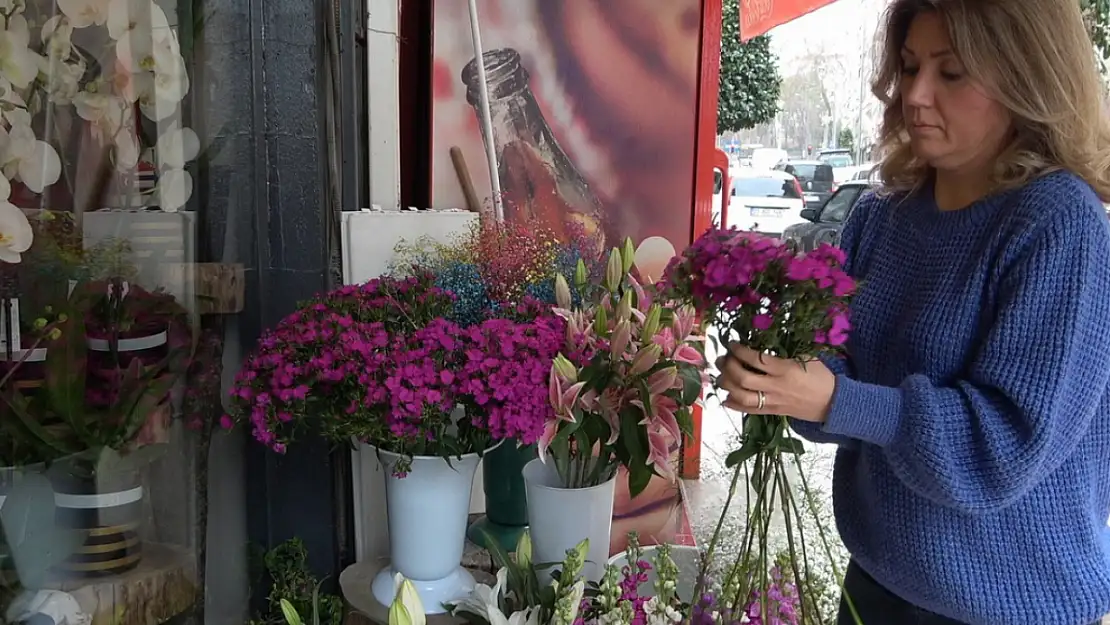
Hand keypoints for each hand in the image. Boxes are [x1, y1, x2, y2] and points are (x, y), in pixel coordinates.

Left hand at [715, 344, 836, 422]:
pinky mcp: (774, 412)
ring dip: (727, 385)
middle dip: (728, 367)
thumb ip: (785, 351)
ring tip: (721, 376)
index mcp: (786, 370)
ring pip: (743, 397)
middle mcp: (776, 387)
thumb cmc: (822, 376)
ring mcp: (774, 401)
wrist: (834, 403)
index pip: (756, 359)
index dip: (739, 351)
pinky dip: (734, 405)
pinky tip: (726, 397)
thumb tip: (762, 341)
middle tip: (722, 359)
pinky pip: (750, 411)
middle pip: (743, 379)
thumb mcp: (808, 357)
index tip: (732, 344)